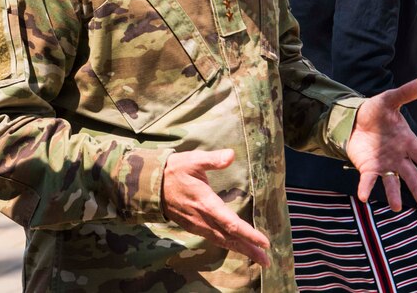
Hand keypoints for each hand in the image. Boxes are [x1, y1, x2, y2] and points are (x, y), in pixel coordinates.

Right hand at [162, 149, 270, 267]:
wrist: (150, 186)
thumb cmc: (173, 171)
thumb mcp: (192, 160)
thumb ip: (212, 159)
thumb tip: (231, 155)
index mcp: (206, 203)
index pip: (231, 223)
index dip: (248, 234)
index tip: (264, 242)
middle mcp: (203, 218)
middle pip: (230, 238)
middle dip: (249, 249)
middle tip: (267, 261)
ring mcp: (197, 225)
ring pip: (223, 241)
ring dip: (241, 249)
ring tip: (258, 258)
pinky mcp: (193, 227)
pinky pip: (214, 239)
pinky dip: (228, 245)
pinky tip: (237, 247)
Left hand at [345, 79, 416, 210]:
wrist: (354, 118)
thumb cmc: (376, 111)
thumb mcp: (388, 100)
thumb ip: (405, 93)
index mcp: (408, 141)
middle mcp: (399, 156)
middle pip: (411, 175)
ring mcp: (385, 164)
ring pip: (393, 182)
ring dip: (395, 195)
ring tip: (396, 208)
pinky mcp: (369, 168)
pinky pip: (369, 180)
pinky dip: (367, 188)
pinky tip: (364, 197)